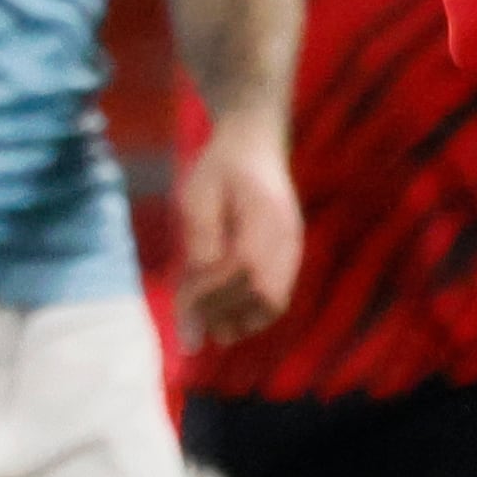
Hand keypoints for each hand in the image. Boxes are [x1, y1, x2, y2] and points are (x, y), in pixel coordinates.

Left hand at [178, 116, 300, 348]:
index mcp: (265, 217)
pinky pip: (278, 296)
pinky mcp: (290, 257)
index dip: (212, 294)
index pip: (243, 270)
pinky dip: (252, 313)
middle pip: (265, 295)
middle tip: (192, 327)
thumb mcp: (198, 195)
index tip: (182, 306)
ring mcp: (293, 250)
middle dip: (226, 314)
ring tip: (210, 329)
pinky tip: (227, 315)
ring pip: (275, 302)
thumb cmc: (220, 167)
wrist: (255, 146)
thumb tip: (196, 289)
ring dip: (243, 321)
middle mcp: (288, 239)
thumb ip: (200, 240)